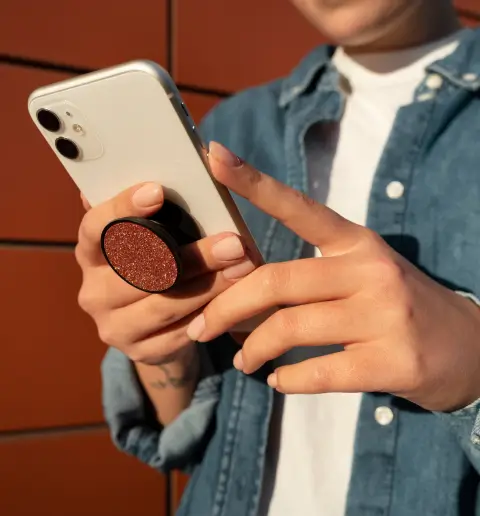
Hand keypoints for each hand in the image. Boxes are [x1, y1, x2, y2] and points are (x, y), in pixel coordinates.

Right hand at [76, 182, 255, 364]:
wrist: (153, 328)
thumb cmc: (155, 267)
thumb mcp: (150, 239)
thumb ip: (157, 212)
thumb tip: (195, 158)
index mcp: (90, 253)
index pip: (94, 227)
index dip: (124, 208)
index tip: (158, 191)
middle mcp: (93, 291)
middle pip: (140, 271)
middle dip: (192, 256)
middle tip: (233, 242)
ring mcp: (114, 326)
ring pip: (165, 303)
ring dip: (210, 284)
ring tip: (245, 266)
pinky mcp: (140, 352)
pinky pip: (180, 330)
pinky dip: (211, 311)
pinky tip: (238, 295)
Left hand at [186, 142, 479, 411]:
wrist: (469, 346)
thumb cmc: (397, 305)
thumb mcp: (360, 273)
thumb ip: (308, 276)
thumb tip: (241, 292)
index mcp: (356, 242)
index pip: (299, 207)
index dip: (253, 182)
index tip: (212, 154)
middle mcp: (370, 270)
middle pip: (276, 280)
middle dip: (227, 307)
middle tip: (202, 328)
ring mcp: (385, 316)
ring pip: (291, 328)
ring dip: (253, 348)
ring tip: (241, 361)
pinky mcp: (393, 362)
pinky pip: (320, 373)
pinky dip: (288, 380)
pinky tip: (278, 380)